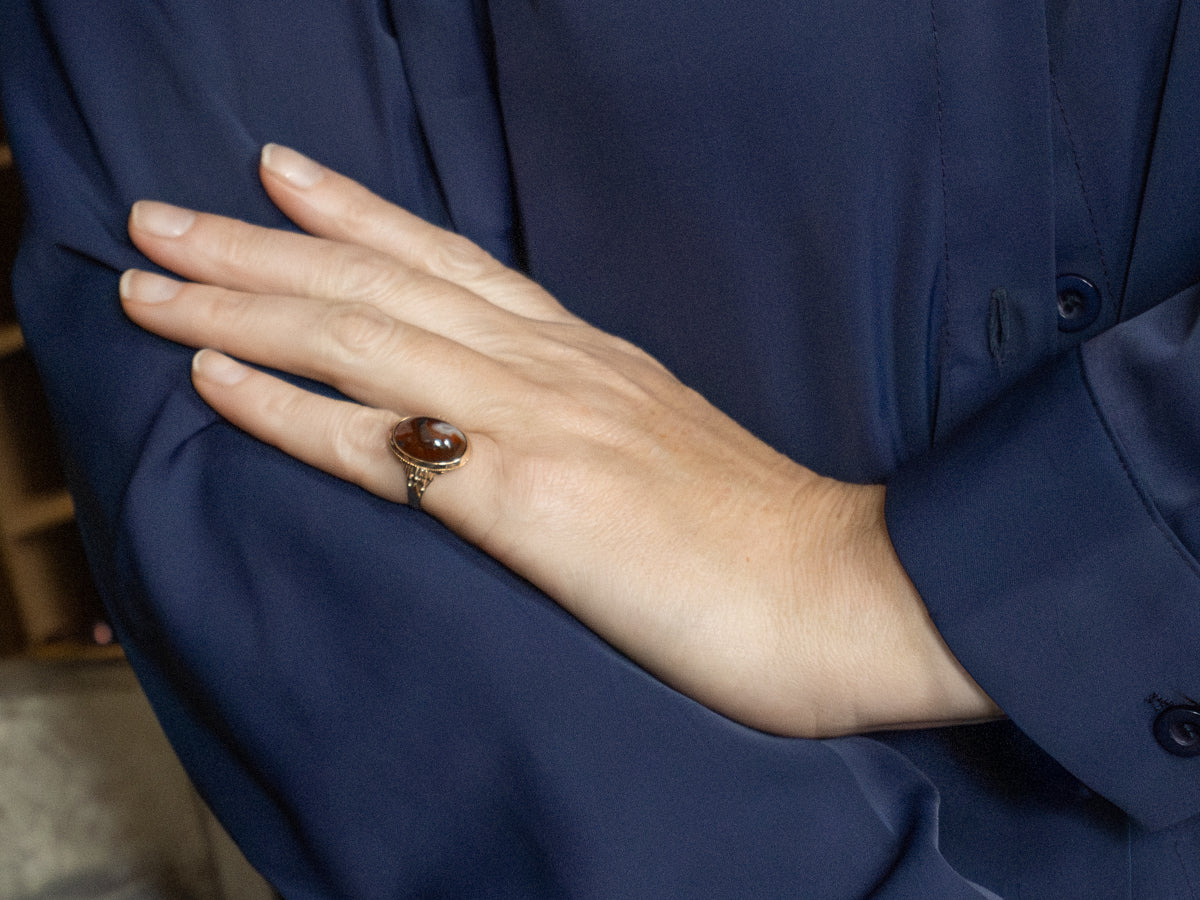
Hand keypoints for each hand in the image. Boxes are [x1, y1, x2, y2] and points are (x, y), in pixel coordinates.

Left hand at [120, 144, 997, 735]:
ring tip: (151, 278)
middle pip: (383, 284)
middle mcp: (553, 366)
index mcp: (587, 356)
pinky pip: (382, 446)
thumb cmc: (761, 537)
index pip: (451, 264)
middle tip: (164, 215)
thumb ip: (589, 419)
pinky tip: (215, 381)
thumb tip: (524, 423)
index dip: (358, 216)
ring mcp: (539, 422)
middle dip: (262, 244)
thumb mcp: (664, 448)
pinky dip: (289, 409)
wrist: (847, 591)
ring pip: (363, 340)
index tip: (281, 178)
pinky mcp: (530, 498)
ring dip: (244, 305)